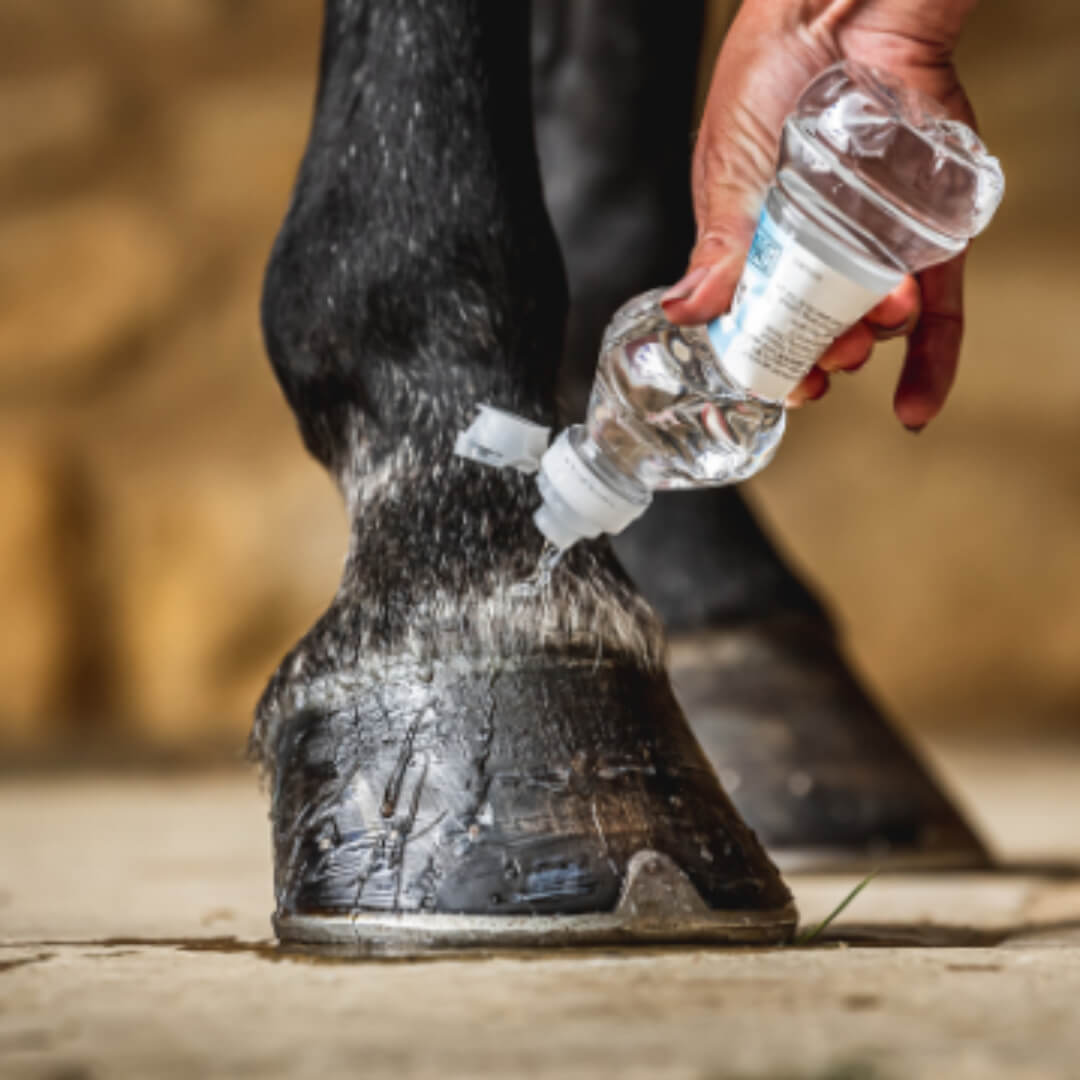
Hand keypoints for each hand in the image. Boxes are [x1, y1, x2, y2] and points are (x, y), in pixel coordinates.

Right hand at [661, 0, 978, 428]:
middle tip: (830, 357)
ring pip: (878, 322)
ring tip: (877, 322)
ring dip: (876, 343)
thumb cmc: (769, 77)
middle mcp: (819, 255)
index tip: (784, 386)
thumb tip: (684, 313)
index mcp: (759, 248)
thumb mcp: (728, 169)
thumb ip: (716, 247)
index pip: (766, 325)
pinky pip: (941, 307)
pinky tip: (915, 408)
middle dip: (828, 357)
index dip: (774, 365)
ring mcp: (876, 245)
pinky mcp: (932, 230)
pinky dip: (932, 362)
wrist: (843, 8)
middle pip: (825, 331)